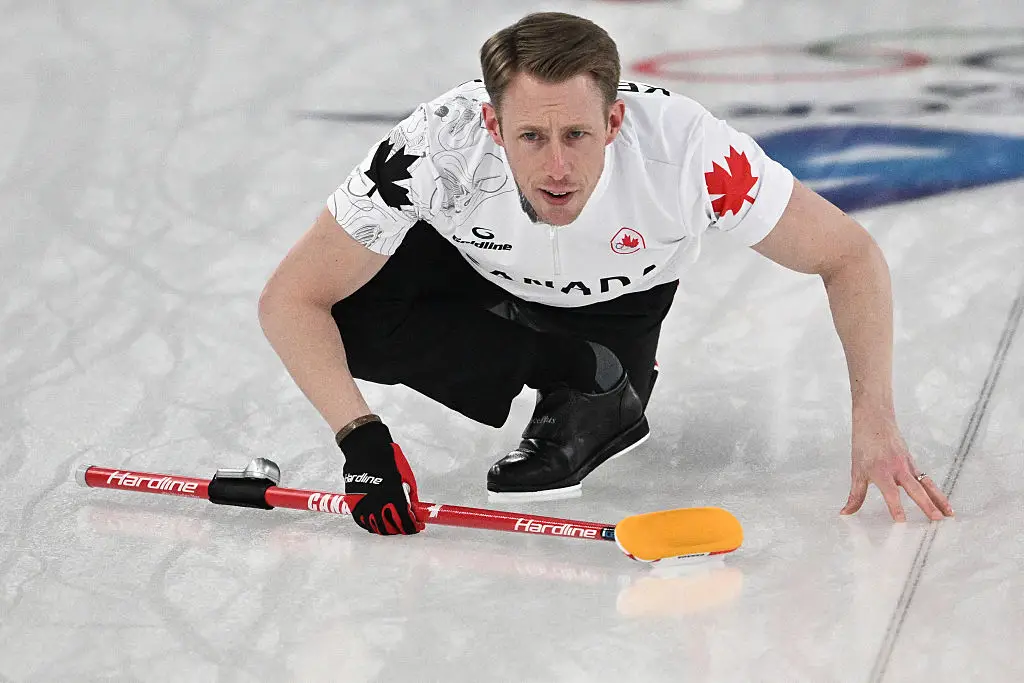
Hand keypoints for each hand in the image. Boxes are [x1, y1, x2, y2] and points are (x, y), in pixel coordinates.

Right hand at [338, 417, 423, 534]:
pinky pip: (362, 521)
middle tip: (405, 527)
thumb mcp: (406, 477)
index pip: (405, 521)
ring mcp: (365, 504)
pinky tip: (377, 524)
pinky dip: (370, 525)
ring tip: (392, 527)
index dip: (413, 527)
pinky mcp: (353, 503)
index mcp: (395, 497)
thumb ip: (409, 496)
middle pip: (391, 528)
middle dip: (401, 530)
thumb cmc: (389, 460)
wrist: (366, 449)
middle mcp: (379, 504)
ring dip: (387, 530)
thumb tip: (413, 510)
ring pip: (376, 527)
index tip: (417, 526)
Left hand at [840, 411, 953, 521]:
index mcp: (881, 471)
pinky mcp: (913, 464)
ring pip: (926, 484)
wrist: (875, 422)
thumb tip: (845, 513)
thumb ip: (855, 495)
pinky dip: (935, 491)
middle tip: (936, 519)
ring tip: (949, 514)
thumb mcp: (857, 471)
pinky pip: (926, 479)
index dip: (896, 507)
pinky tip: (944, 503)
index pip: (890, 492)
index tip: (902, 521)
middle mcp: (898, 469)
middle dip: (927, 505)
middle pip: (915, 489)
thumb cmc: (864, 446)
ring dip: (938, 499)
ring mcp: (908, 466)